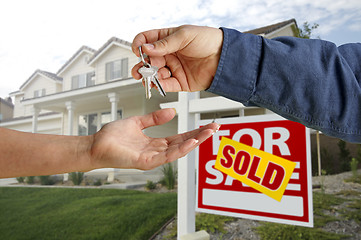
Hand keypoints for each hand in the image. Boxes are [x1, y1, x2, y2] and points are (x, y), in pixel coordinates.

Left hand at [89, 108, 218, 169]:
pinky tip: (190, 142)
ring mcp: (152, 158)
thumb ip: (154, 118)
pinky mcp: (144, 162)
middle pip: (183, 144)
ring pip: (177, 151)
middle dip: (200, 136)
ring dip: (194, 142)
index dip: (194, 131)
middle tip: (215, 128)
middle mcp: (156, 152)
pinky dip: (179, 150)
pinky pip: (165, 156)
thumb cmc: (113, 136)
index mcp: (155, 143)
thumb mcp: (138, 122)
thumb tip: (172, 112)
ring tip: (207, 134)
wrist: (95, 144)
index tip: (207, 125)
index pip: (180, 137)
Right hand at [131, 25, 222, 91]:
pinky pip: (166, 85)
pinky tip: (156, 84)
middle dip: (142, 65)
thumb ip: (164, 43)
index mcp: (168, 39)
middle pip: (148, 60)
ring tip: (147, 78)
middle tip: (140, 69)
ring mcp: (174, 68)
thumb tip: (146, 48)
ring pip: (155, 74)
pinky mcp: (180, 82)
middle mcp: (169, 54)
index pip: (147, 40)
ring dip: (149, 77)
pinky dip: (159, 86)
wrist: (225, 57)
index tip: (138, 50)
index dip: (140, 45)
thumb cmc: (209, 40)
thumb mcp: (185, 36)